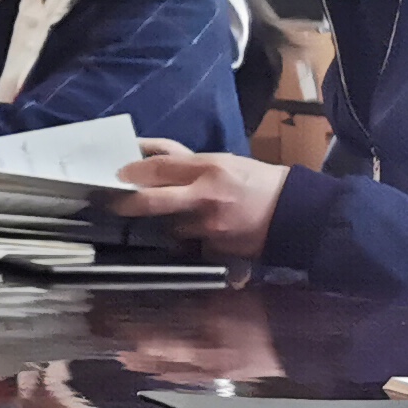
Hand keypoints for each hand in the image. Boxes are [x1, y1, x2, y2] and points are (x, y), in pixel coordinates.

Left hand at [116, 141, 288, 259]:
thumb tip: (146, 158)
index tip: (114, 174)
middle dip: (125, 203)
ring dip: (164, 223)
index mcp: (208, 167)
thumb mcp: (223, 160)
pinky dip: (187, 241)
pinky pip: (188, 245)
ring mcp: (208, 226)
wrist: (295, 213)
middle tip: (111, 203)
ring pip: (168, 226)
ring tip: (172, 218)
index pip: (157, 167)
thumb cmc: (256, 181)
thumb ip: (185, 161)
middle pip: (150, 201)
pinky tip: (197, 235)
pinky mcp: (214, 249)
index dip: (131, 172)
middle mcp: (204, 196)